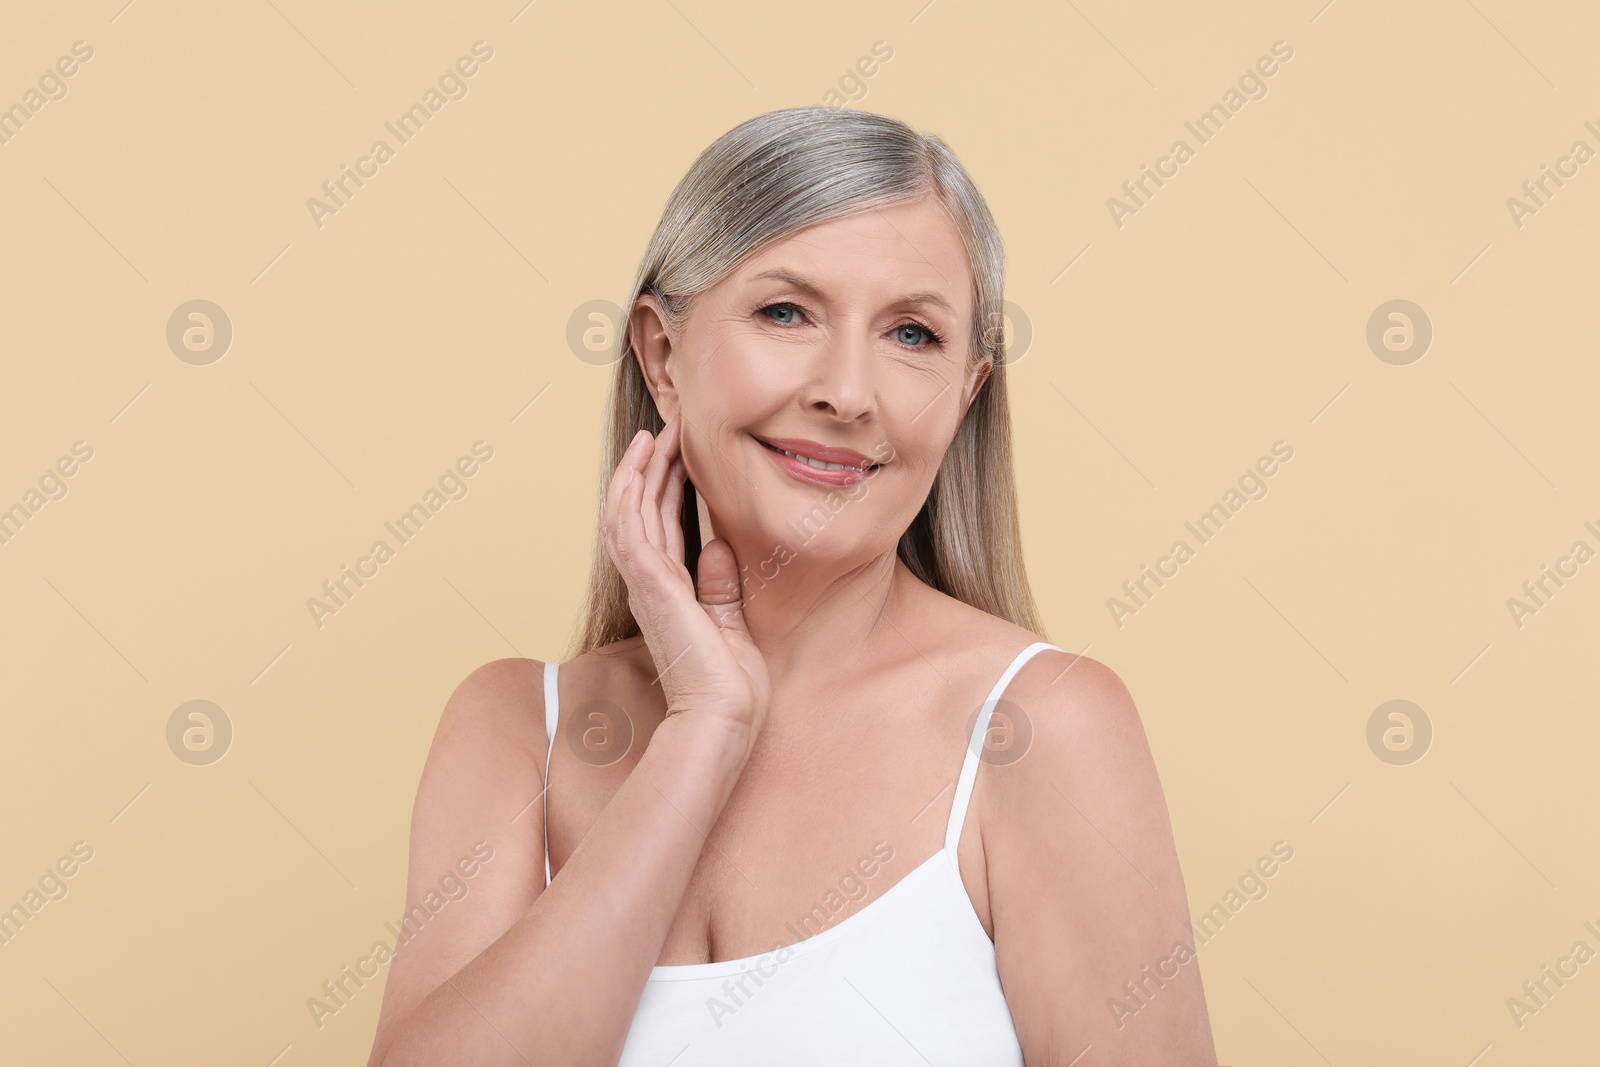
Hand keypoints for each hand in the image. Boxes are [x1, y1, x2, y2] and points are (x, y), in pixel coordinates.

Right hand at [601, 415, 771, 745]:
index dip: (668, 488)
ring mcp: (646, 586)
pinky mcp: (651, 587)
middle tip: (669, 427)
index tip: (681, 452)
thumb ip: (721, 586)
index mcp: (670, 595)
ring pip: (631, 513)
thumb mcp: (731, 625)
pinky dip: (631, 494)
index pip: (663, 529)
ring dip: (640, 471)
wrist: (724, 721)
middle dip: (655, 468)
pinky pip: (630, 529)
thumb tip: (719, 545)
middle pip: (644, 513)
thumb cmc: (730, 688)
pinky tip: (641, 464)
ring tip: (654, 434)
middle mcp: (651, 586)